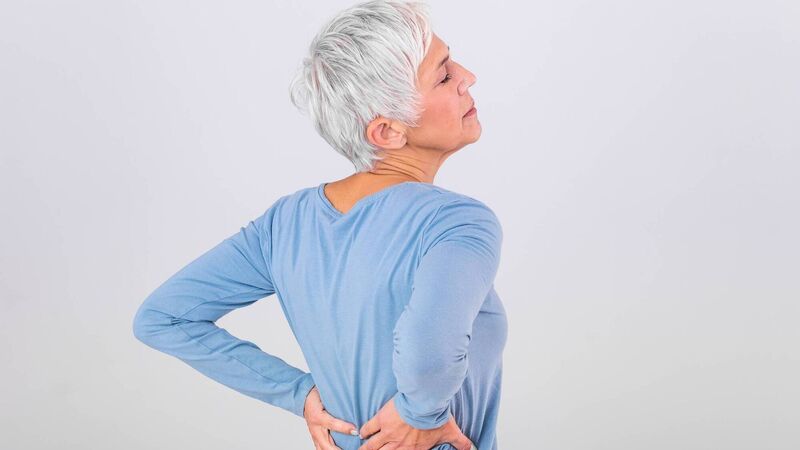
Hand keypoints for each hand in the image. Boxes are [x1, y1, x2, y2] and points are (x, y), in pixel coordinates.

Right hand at [303, 385, 358, 449]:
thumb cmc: (316, 397)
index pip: (332, 424)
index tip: (356, 431)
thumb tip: (352, 406)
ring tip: (349, 449)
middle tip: (354, 448)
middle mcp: (315, 428)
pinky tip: (340, 449)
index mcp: (317, 417)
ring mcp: (314, 435)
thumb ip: (338, 402)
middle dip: (340, 449)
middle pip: (327, 445)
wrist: (304, 399)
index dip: (344, 428)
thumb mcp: (326, 396)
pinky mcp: (315, 439)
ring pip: (324, 449)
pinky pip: (321, 449)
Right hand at [358, 396, 474, 449]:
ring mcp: (388, 433)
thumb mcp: (451, 432)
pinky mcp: (382, 420)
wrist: (425, 402)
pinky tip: (361, 432)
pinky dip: (365, 431)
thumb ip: (461, 442)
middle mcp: (398, 445)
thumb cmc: (436, 417)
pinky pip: (370, 428)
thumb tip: (472, 447)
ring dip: (366, 449)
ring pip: (372, 446)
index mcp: (413, 449)